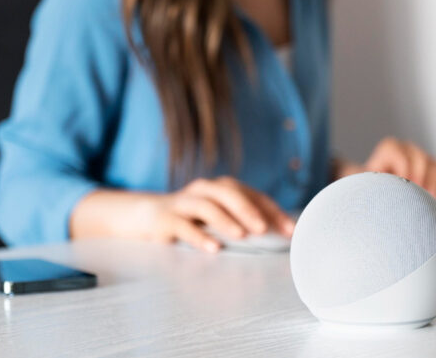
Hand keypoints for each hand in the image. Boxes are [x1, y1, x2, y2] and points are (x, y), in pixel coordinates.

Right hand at [70, 176, 295, 252]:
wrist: (146, 216)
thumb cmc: (191, 218)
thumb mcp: (217, 216)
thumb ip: (242, 221)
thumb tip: (278, 235)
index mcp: (221, 188)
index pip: (251, 194)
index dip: (271, 210)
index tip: (289, 229)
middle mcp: (204, 190)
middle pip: (229, 193)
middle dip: (249, 210)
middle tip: (265, 228)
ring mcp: (184, 203)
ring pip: (207, 206)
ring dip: (226, 220)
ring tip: (242, 236)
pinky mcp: (166, 219)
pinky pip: (184, 226)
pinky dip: (200, 236)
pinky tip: (213, 248)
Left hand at [333, 137, 435, 202]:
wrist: (370, 183)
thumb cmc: (367, 182)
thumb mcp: (366, 180)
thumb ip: (372, 184)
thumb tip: (376, 196)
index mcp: (390, 147)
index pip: (403, 157)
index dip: (405, 173)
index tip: (404, 189)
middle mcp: (407, 148)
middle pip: (422, 159)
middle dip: (423, 178)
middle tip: (420, 197)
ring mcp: (420, 157)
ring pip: (434, 165)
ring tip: (432, 201)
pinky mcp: (430, 170)